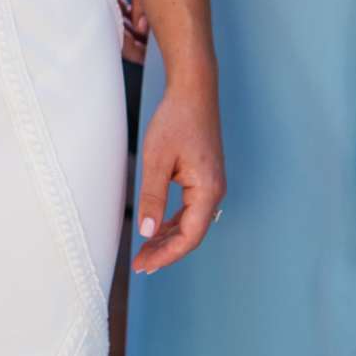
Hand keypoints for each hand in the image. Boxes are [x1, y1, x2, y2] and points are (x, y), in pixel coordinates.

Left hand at [130, 86, 225, 274]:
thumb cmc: (175, 120)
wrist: (193, 91)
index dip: (166, 254)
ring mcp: (212, 185)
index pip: (189, 237)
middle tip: (140, 264)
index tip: (143, 264)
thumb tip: (147, 233)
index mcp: (207, 190)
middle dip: (165, 251)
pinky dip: (174, 222)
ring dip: (168, 238)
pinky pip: (191, 209)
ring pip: (191, 223)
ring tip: (145, 251)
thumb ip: (152, 197)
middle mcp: (215, 191)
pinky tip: (157, 229)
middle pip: (191, 234)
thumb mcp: (157, 160)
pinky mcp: (205, 178)